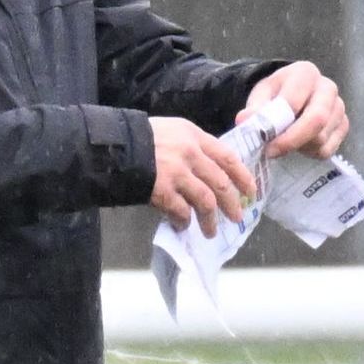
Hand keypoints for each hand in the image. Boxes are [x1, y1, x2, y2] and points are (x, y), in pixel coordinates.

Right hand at [146, 116, 261, 231]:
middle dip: (231, 204)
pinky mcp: (163, 190)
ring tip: (211, 232)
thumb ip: (191, 147)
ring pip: (206, 201)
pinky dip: (184, 221)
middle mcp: (189, 153)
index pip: (227, 157)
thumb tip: (209, 170)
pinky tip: (183, 225)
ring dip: (210, 220)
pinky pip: (182, 211)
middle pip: (221, 183)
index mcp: (193, 136)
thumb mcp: (171, 132)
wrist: (113, 148)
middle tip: (236, 217)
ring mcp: (177, 172)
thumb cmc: (140, 139)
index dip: (243, 176)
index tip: (251, 191)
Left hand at [242, 61, 350, 158]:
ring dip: (299, 147)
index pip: (294, 101)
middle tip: (272, 152)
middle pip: (317, 120)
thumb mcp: (260, 96)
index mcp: (305, 73)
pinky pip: (328, 149)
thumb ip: (254, 109)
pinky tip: (300, 144)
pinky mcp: (343, 125)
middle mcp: (328, 87)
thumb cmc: (276, 95)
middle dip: (292, 140)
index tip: (264, 143)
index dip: (279, 126)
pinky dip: (311, 152)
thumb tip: (244, 120)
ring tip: (285, 142)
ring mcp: (339, 107)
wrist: (293, 96)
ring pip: (321, 138)